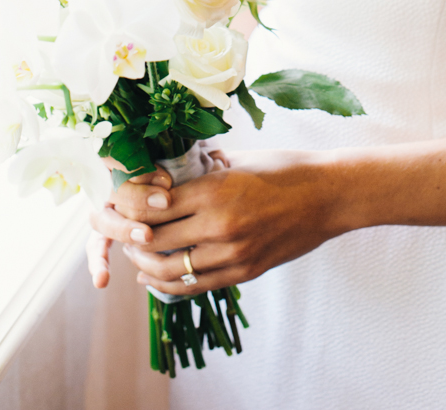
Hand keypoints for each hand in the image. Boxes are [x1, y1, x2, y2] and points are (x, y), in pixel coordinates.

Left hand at [88, 148, 339, 296]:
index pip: (152, 206)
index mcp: (215, 190)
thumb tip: (166, 169)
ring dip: (144, 264)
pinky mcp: (243, 273)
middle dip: (128, 237)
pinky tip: (154, 276)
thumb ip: (201, 168)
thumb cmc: (285, 169)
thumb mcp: (239, 159)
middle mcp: (219, 226)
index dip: (127, 207)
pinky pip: (195, 285)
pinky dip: (167, 284)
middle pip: (153, 241)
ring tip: (135, 253)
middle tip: (117, 228)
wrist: (329, 196)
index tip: (117, 202)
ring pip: (169, 270)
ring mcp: (232, 254)